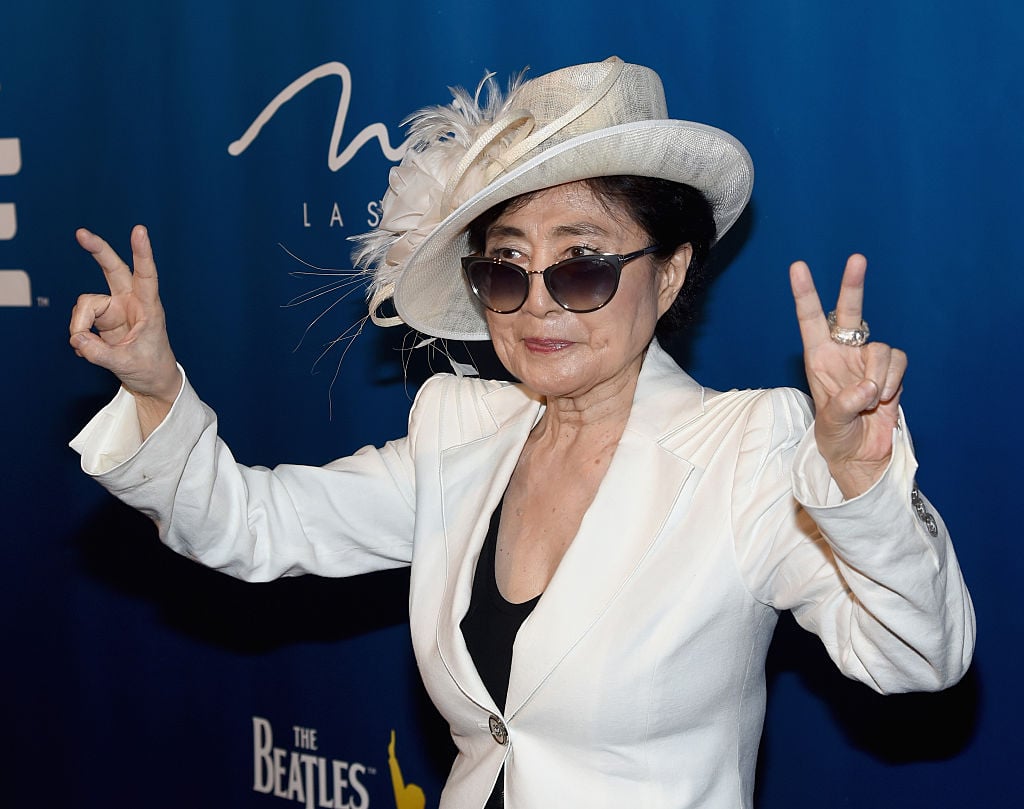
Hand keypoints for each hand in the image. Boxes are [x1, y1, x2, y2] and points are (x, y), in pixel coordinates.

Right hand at [70, 225, 180, 432]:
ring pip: (86, 305)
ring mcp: (116, 309)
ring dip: (79, 325)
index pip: (146, 275)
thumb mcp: (126, 364)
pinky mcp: (103, 319)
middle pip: (113, 269)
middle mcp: (131, 303)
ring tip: (87, 348)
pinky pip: (81, 320)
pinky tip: (89, 349)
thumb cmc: (150, 369)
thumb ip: (99, 353)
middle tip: (81, 233)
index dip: (142, 253)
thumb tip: (77, 338)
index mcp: (149, 308)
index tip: (139, 230)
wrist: (152, 382)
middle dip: (98, 250)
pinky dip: (80, 335)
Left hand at [790, 254, 906, 498]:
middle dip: (853, 285)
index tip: (798, 267)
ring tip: (871, 399)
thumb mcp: (830, 426)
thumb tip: (868, 387)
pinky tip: (885, 398)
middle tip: (856, 258)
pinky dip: (894, 380)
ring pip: (881, 347)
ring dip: (879, 374)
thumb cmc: (836, 439)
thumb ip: (844, 405)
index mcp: (817, 359)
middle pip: (850, 311)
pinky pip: (897, 361)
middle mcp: (842, 353)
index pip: (810, 320)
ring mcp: (867, 360)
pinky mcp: (890, 370)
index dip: (805, 293)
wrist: (862, 456)